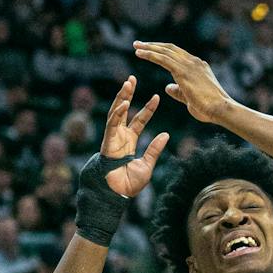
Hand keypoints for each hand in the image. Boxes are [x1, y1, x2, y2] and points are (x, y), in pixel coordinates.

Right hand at [101, 76, 169, 197]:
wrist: (117, 194)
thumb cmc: (129, 183)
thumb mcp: (148, 164)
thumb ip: (155, 149)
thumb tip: (165, 134)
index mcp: (129, 140)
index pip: (140, 120)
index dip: (148, 108)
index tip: (157, 96)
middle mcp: (120, 136)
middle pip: (124, 110)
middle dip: (128, 94)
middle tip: (132, 78)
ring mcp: (112, 138)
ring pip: (115, 112)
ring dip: (121, 98)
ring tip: (128, 83)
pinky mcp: (107, 142)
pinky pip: (111, 125)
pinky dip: (117, 114)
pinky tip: (124, 103)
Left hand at [133, 41, 232, 124]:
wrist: (221, 108)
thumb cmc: (209, 107)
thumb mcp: (190, 98)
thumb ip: (178, 91)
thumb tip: (167, 87)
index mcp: (198, 67)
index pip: (177, 54)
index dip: (162, 51)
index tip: (150, 50)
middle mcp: (194, 62)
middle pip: (170, 49)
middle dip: (154, 45)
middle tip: (138, 44)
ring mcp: (189, 65)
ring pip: (165, 51)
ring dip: (149, 47)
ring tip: (136, 46)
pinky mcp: (183, 71)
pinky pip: (163, 59)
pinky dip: (150, 54)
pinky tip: (140, 54)